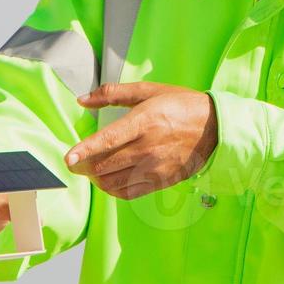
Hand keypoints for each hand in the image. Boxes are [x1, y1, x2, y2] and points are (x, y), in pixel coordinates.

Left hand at [66, 83, 217, 199]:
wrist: (215, 127)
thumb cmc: (180, 105)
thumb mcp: (148, 91)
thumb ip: (112, 94)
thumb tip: (82, 100)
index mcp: (144, 121)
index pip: (108, 140)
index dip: (85, 150)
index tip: (68, 159)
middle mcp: (148, 147)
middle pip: (106, 165)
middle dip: (85, 166)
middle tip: (77, 162)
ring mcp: (156, 167)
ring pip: (114, 182)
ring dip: (97, 179)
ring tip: (92, 171)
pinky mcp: (162, 181)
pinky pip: (129, 193)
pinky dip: (113, 190)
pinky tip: (109, 181)